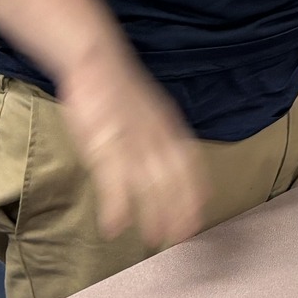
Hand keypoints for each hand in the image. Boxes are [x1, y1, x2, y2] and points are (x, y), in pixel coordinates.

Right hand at [60, 46, 208, 247]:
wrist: (96, 58)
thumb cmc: (118, 89)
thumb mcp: (147, 110)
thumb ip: (156, 134)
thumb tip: (163, 159)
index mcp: (168, 126)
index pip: (190, 164)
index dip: (195, 190)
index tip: (201, 213)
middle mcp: (156, 135)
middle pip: (174, 179)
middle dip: (180, 210)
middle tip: (182, 237)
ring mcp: (131, 140)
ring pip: (148, 184)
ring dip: (154, 214)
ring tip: (156, 239)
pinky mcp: (104, 142)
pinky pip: (112, 181)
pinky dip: (116, 206)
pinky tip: (115, 227)